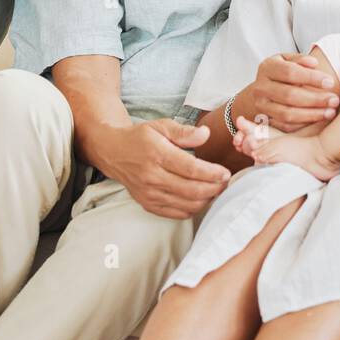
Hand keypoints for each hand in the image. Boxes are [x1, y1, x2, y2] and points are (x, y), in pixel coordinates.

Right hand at [98, 120, 230, 218]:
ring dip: (206, 200)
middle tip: (226, 183)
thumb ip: (184, 131)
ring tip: (216, 190)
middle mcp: (152, 177)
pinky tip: (201, 199)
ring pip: (186, 205)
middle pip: (191, 190)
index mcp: (157, 155)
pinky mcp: (148, 204)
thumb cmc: (140, 138)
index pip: (191, 169)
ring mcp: (149, 194)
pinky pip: (176, 213)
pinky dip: (193, 209)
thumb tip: (205, 134)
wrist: (113, 153)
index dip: (211, 173)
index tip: (225, 173)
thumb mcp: (161, 126)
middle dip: (214, 188)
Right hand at [243, 52, 338, 132]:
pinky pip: (284, 126)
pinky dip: (303, 124)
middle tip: (334, 100)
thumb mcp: (288, 60)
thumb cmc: (282, 72)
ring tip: (330, 112)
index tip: (330, 82)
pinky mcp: (264, 120)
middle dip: (315, 99)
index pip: (290, 72)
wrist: (263, 89)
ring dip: (311, 114)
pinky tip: (318, 120)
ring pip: (287, 114)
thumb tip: (314, 63)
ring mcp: (260, 105)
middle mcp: (260, 87)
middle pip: (289, 95)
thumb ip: (300, 59)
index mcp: (267, 67)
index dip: (311, 78)